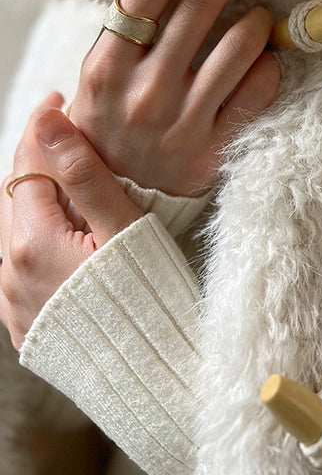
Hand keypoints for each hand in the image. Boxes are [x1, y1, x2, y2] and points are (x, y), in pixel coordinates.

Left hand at [0, 94, 143, 348]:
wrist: (153, 375)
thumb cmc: (147, 295)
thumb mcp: (122, 225)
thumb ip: (83, 172)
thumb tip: (49, 121)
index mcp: (32, 242)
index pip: (27, 165)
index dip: (41, 127)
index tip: (58, 99)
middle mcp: (9, 273)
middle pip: (14, 196)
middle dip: (36, 160)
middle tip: (67, 132)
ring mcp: (13, 302)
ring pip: (14, 231)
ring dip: (36, 200)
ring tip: (70, 180)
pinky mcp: (24, 324)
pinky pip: (18, 266)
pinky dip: (36, 238)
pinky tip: (66, 233)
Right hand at [67, 0, 280, 195]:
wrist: (108, 193)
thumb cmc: (113, 115)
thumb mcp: (105, 69)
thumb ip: (135, 23)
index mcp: (108, 63)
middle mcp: (143, 91)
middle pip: (202, 5)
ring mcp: (180, 123)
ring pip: (240, 46)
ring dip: (259, 19)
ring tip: (260, 14)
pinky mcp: (213, 148)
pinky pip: (260, 90)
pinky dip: (271, 65)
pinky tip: (266, 60)